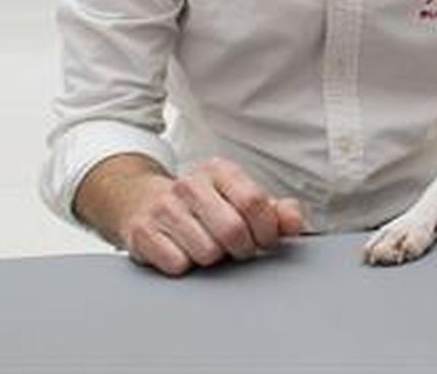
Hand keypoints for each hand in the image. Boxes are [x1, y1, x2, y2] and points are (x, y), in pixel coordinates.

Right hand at [83, 155, 305, 275]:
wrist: (142, 202)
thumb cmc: (203, 205)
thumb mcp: (240, 199)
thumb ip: (276, 211)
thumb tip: (293, 222)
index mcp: (220, 171)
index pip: (254, 202)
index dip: (266, 230)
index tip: (265, 240)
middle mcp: (190, 185)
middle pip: (233, 231)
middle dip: (242, 249)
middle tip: (238, 249)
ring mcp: (164, 207)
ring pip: (207, 252)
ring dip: (212, 259)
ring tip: (207, 246)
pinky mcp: (142, 232)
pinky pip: (178, 264)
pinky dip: (185, 266)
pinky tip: (182, 251)